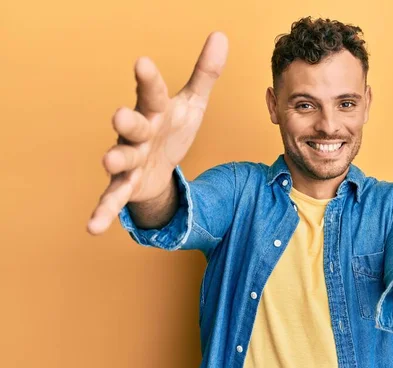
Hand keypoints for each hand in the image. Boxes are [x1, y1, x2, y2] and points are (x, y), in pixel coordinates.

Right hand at [87, 32, 227, 234]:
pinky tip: (93, 228)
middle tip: (119, 115)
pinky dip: (104, 211)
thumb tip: (220, 35)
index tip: (143, 63)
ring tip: (108, 160)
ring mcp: (129, 159)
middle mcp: (138, 133)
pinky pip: (114, 198)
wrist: (160, 167)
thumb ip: (205, 73)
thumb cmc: (172, 129)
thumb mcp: (193, 104)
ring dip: (116, 160)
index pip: (153, 93)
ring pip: (121, 159)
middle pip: (132, 126)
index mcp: (155, 111)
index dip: (148, 80)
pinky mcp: (125, 185)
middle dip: (127, 122)